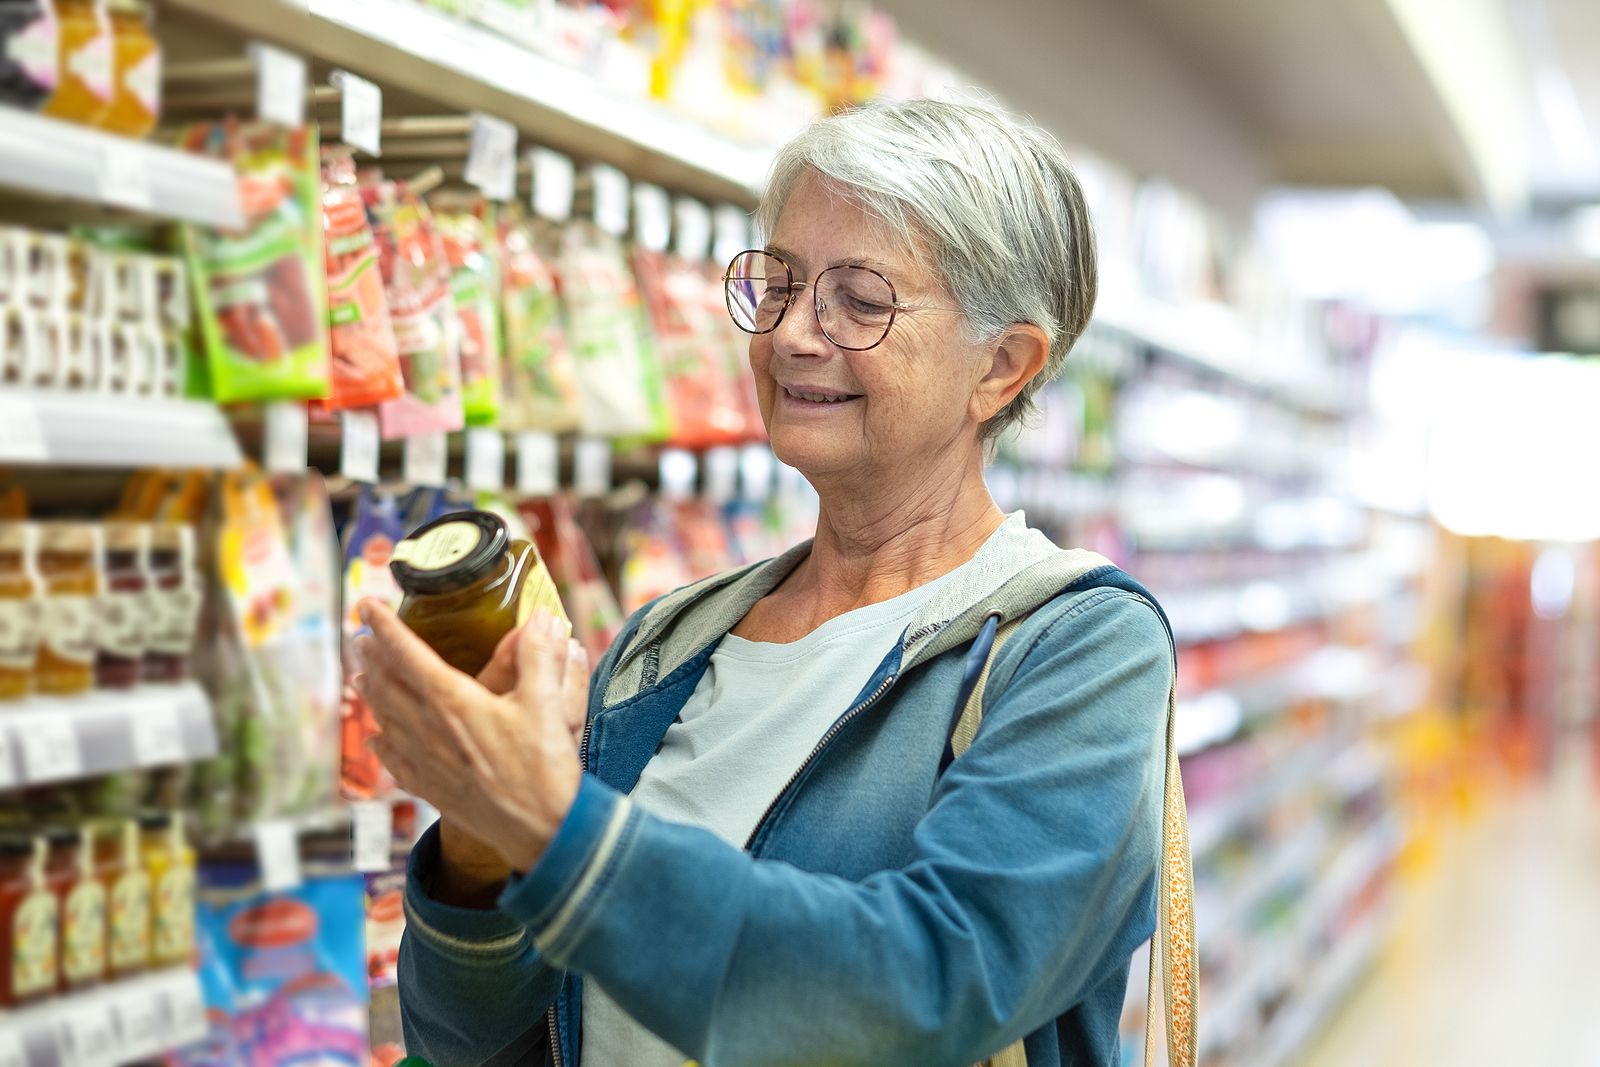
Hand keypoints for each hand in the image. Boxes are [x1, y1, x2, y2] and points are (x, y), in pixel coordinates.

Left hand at [355, 601, 588, 873]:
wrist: (540, 829)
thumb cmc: (543, 766)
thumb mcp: (548, 704)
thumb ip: (540, 657)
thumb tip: (543, 619)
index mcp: (452, 702)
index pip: (407, 655)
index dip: (384, 627)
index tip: (365, 606)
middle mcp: (429, 730)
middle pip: (387, 686)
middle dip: (372, 658)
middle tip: (362, 637)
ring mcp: (427, 762)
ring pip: (385, 720)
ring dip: (371, 695)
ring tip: (359, 679)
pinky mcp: (432, 789)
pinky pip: (394, 761)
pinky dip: (381, 743)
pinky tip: (376, 740)